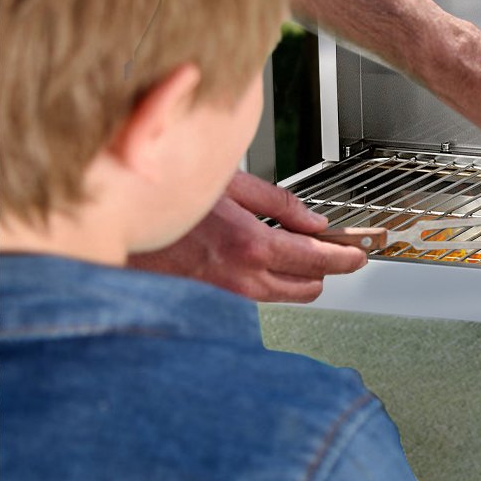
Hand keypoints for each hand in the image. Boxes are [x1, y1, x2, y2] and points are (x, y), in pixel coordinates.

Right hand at [129, 171, 366, 303]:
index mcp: (250, 245)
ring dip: (304, 279)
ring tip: (314, 253)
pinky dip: (275, 280)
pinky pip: (256, 294)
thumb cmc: (168, 194)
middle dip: (329, 271)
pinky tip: (275, 257)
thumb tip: (314, 220)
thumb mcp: (232, 183)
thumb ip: (280, 203)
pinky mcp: (211, 294)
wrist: (119, 219)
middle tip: (343, 251)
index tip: (362, 254)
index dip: (346, 258)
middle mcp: (240, 276)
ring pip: (282, 296)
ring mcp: (224, 290)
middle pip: (306, 288)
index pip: (316, 260)